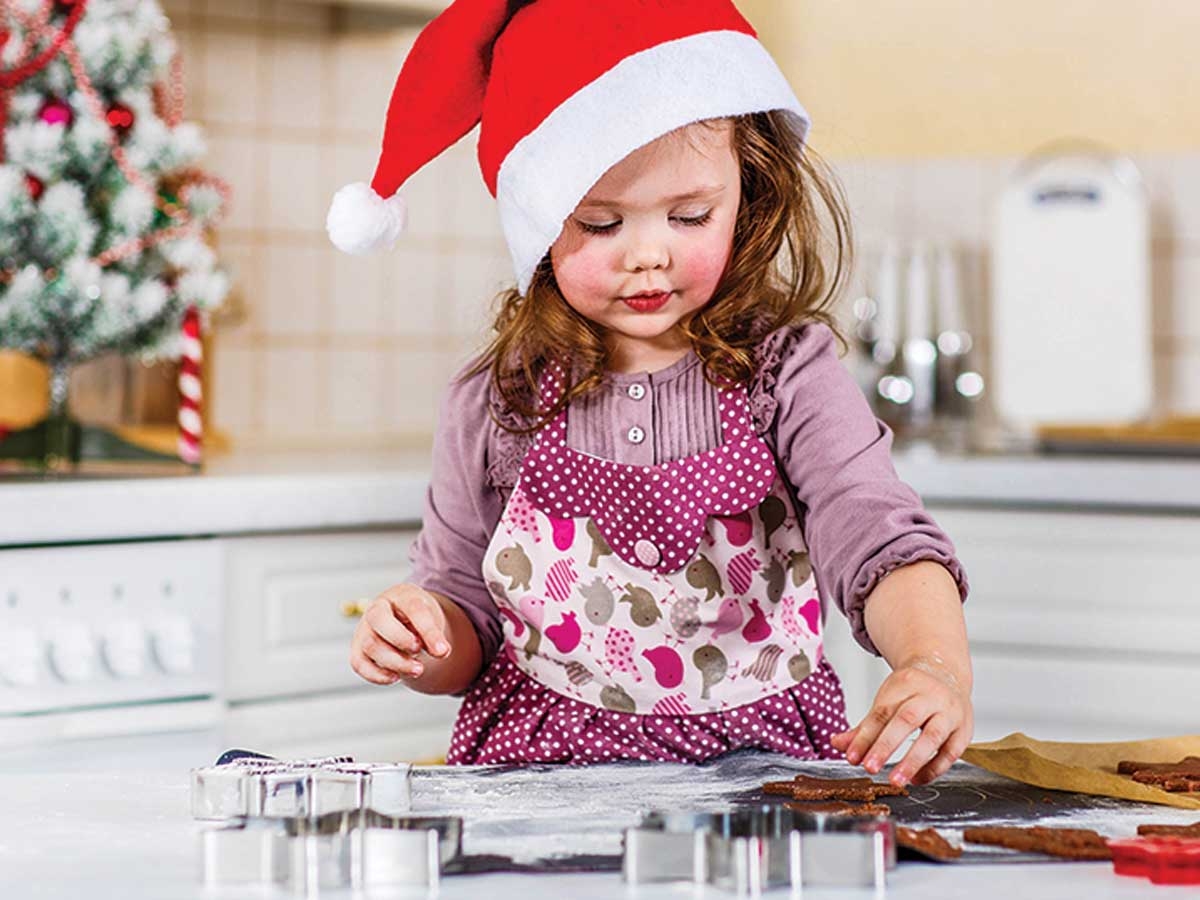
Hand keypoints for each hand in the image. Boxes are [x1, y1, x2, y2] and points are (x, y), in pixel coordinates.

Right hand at [349, 584, 451, 684]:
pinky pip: (359, 664)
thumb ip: (435, 635)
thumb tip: (441, 652)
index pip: (413, 608)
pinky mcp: (357, 649)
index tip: (442, 651)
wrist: (401, 621)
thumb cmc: (416, 619)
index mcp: (400, 595)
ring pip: (370, 645)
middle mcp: (377, 609)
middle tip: (419, 651)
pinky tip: (396, 677)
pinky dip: (377, 675)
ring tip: (417, 669)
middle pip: (378, 619)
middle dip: (401, 640)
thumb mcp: (431, 620)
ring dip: (395, 662)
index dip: (428, 631)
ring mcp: (363, 629)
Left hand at [830, 655, 972, 786]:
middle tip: (869, 767)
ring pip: (933, 736)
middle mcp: (929, 696)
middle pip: (906, 720)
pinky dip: (933, 768)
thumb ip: (864, 726)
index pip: (881, 712)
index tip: (851, 757)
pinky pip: (951, 752)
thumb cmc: (912, 692)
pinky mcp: (964, 730)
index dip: (864, 736)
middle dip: (885, 745)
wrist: (946, 674)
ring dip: (912, 761)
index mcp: (904, 684)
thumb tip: (837, 744)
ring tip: (895, 780)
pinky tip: (916, 779)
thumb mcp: (887, 700)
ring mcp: (950, 712)